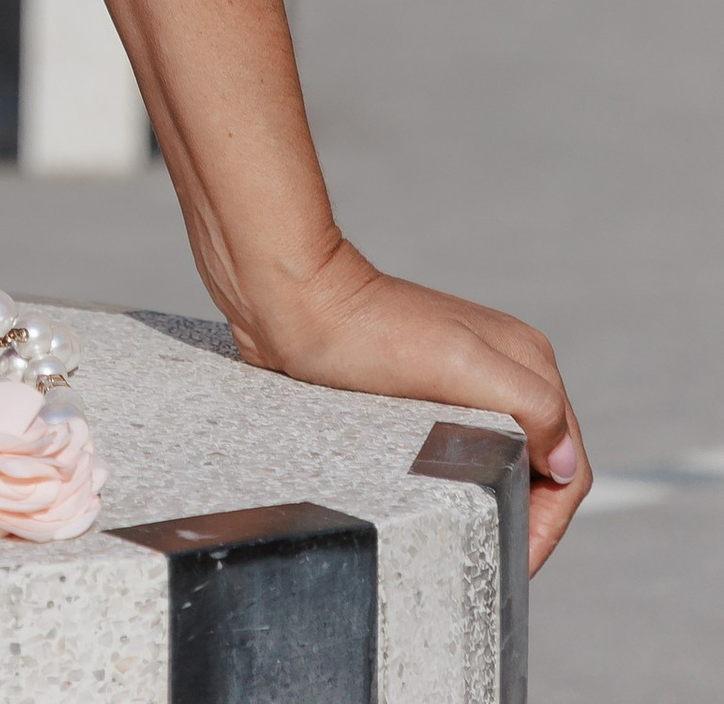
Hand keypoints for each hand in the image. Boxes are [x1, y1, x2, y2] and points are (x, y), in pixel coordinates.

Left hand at [238, 245, 587, 570]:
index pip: (569, 464)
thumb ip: (530, 404)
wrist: (295, 304)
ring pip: (506, 458)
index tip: (517, 560)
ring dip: (500, 500)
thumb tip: (566, 463)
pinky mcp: (427, 390)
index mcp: (529, 360)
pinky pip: (464, 447)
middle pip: (544, 465)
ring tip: (473, 539)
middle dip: (529, 517)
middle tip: (497, 561)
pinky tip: (443, 500)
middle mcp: (505, 367)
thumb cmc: (369, 331)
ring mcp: (466, 378)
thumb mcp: (461, 362)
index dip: (550, 521)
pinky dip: (465, 479)